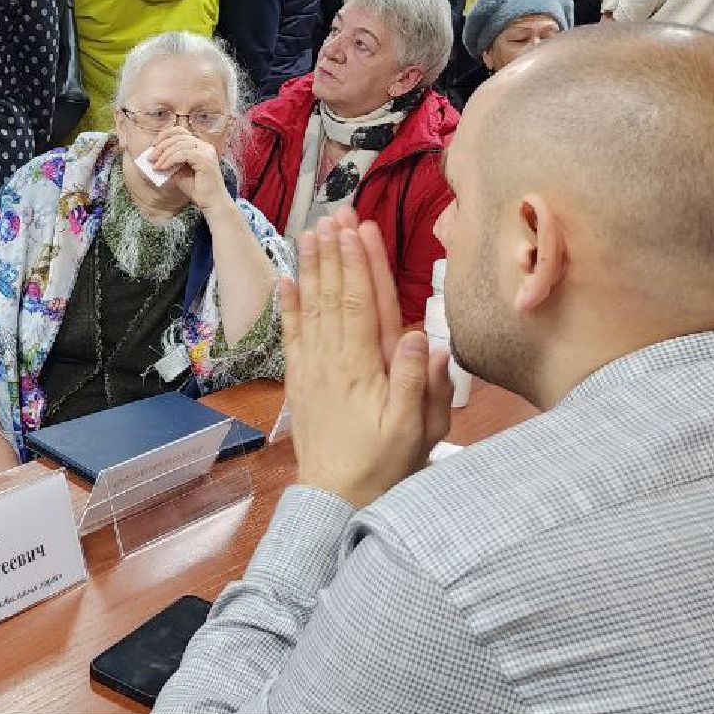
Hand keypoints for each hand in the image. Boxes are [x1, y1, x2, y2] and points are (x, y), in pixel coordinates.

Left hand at [148, 129, 228, 211]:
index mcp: (200, 146)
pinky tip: (163, 167)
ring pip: (180, 144)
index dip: (166, 135)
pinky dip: (170, 159)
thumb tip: (153, 157)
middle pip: (179, 136)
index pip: (181, 131)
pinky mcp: (205, 160)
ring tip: (155, 165)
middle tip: (150, 157)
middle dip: (161, 146)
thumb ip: (169, 163)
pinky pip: (183, 154)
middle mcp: (205, 146)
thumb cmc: (196, 189)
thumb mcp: (178, 173)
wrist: (211, 203)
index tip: (154, 144)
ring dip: (164, 154)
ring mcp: (206, 152)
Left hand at [284, 211, 451, 507]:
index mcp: (365, 367)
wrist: (336, 499)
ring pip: (311, 307)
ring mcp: (313, 368)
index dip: (362, 263)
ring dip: (312, 268)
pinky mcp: (300, 380)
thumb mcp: (415, 430)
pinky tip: (287, 280)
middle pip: (335, 295)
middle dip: (335, 253)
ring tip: (310, 233)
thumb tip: (426, 336)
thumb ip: (420, 382)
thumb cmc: (383, 465)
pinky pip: (293, 335)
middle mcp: (335, 360)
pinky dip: (289, 306)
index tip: (360, 229)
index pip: (363, 303)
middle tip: (334, 215)